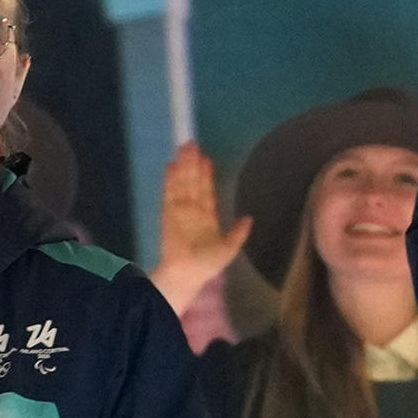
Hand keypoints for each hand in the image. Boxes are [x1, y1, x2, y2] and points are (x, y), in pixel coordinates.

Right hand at [146, 145, 246, 317]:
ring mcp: (179, 210)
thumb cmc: (207, 265)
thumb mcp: (230, 249)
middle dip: (193, 163)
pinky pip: (169, 193)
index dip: (206, 176)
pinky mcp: (168, 213)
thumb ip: (239, 233)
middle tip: (192, 143)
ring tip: (184, 148)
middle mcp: (193, 210)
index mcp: (207, 217)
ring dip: (183, 166)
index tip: (207, 159)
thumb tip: (250, 218)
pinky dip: (170, 179)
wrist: (188, 273)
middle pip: (193, 182)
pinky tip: (172, 166)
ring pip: (182, 183)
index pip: (206, 191)